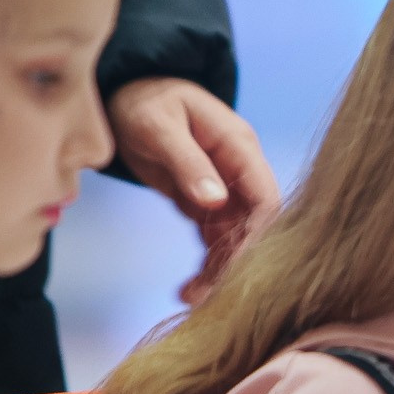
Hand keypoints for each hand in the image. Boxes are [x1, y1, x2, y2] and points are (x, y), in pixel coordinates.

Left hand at [106, 78, 281, 301]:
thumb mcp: (159, 127)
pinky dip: (205, 265)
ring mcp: (224, 188)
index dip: (258, 235)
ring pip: (234, 238)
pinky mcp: (204, 202)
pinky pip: (213, 239)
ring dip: (220, 270)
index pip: (265, 197)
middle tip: (209, 296)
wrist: (127, 94)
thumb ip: (188, 162)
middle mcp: (239, 171)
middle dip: (237, 262)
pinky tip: (187, 289)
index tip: (237, 269)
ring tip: (192, 299)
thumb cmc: (144, 102)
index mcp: (238, 147)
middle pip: (254, 225)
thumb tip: (216, 201)